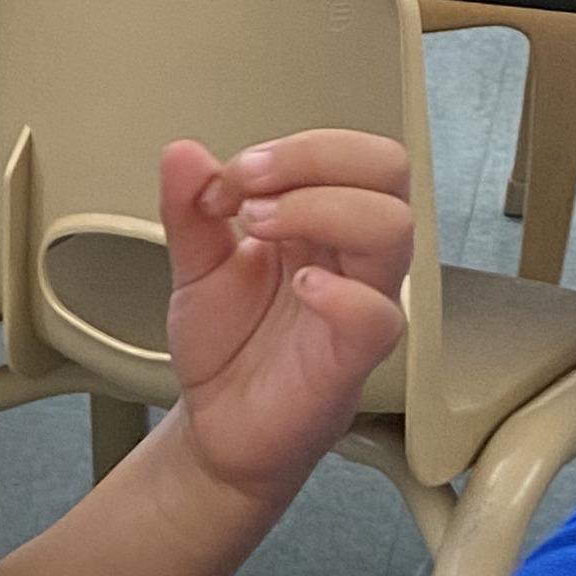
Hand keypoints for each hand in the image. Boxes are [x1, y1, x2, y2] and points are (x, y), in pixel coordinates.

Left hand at [160, 134, 412, 511]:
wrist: (217, 425)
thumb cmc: (229, 348)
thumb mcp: (194, 268)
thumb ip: (189, 211)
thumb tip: (183, 154)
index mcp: (323, 221)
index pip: (348, 153)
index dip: (290, 150)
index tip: (224, 182)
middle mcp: (352, 254)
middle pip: (387, 169)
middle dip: (314, 159)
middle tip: (249, 190)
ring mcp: (360, 302)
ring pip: (392, 228)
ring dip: (321, 208)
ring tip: (261, 225)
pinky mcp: (353, 356)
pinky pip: (377, 315)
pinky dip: (342, 292)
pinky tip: (300, 286)